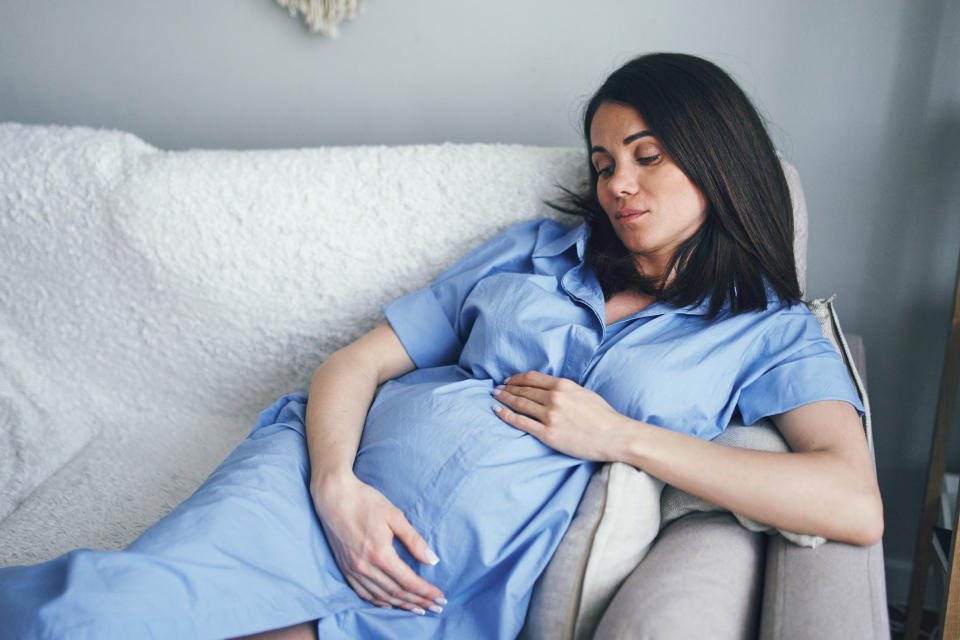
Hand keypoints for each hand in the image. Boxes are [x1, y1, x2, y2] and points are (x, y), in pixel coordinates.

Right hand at [310, 474, 446, 615]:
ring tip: (419, 609)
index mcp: (380, 554)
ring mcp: (353, 569)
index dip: (427, 592)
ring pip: (381, 596)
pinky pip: (363, 593)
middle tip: (436, 608)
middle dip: (419, 602)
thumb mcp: (395, 516)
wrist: (333, 496)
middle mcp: (365, 567)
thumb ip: (414, 540)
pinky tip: (390, 604)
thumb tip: (432, 560)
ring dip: (402, 605)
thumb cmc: (365, 501)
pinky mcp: (345, 568)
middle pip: (397, 593)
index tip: (441, 598)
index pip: (409, 582)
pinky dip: (379, 601)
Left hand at [492, 370, 629, 460]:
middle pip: (523, 390)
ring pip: (519, 404)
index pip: (532, 378)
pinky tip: (497, 411)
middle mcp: (554, 398)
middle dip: (507, 388)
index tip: (508, 380)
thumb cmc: (604, 416)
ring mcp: (550, 416)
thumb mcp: (584, 393)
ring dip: (504, 399)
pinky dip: (506, 415)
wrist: (615, 436)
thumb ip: (565, 389)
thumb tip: (551, 388)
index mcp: (563, 385)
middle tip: (496, 389)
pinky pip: (521, 423)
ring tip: (495, 397)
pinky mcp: (548, 434)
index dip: (516, 378)